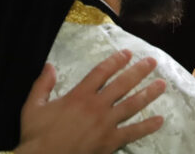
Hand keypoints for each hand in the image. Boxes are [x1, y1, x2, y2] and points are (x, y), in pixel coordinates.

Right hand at [15, 50, 165, 153]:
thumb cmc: (36, 136)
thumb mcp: (33, 107)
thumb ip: (42, 85)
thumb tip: (48, 66)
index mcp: (79, 95)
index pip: (102, 72)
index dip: (116, 61)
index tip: (128, 53)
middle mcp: (96, 106)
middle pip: (123, 84)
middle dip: (139, 71)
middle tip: (153, 62)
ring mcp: (106, 123)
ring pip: (132, 104)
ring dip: (149, 93)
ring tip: (162, 84)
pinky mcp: (111, 141)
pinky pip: (133, 132)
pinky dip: (147, 126)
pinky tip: (160, 120)